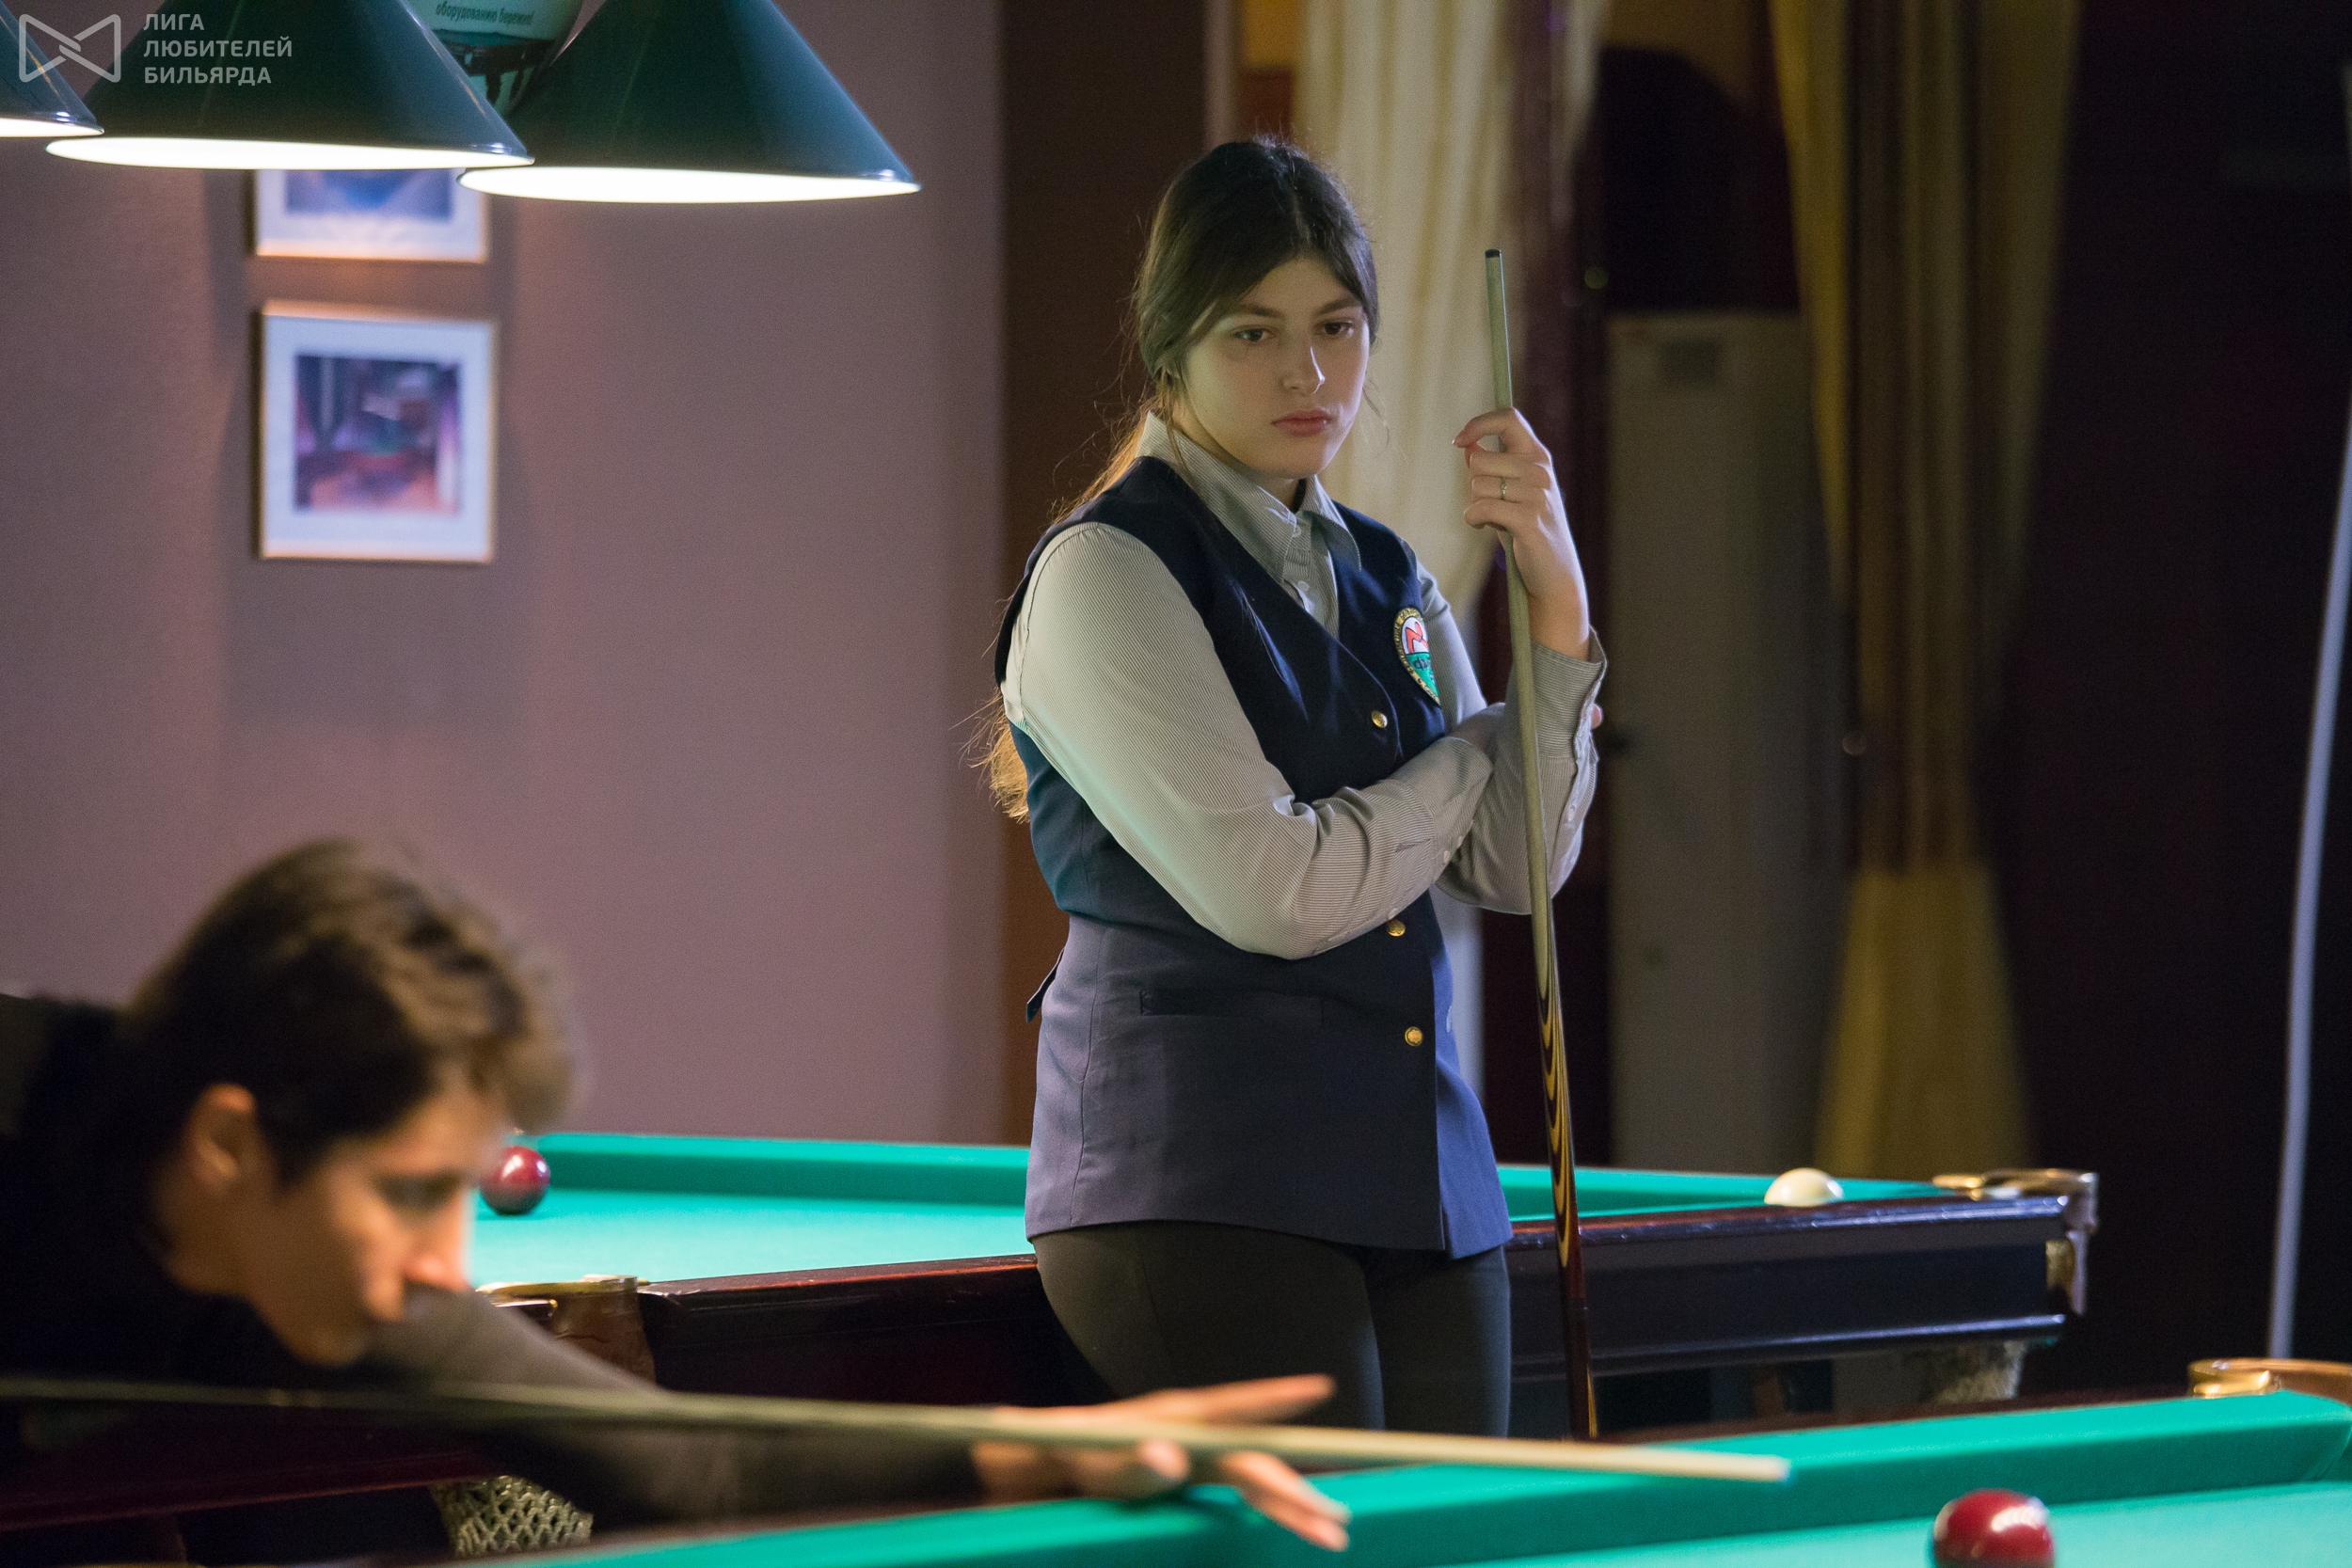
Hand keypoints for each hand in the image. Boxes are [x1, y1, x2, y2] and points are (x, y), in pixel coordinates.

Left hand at [969, 1374, 1349, 1551]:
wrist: (1007, 1468)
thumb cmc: (1033, 1458)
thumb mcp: (1067, 1462)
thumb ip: (1118, 1463)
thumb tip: (1172, 1458)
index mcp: (1156, 1420)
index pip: (1224, 1411)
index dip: (1270, 1400)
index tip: (1317, 1389)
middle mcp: (1177, 1437)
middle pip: (1247, 1459)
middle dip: (1292, 1490)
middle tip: (1335, 1524)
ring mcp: (1178, 1462)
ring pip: (1245, 1482)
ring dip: (1286, 1506)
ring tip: (1330, 1535)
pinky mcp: (1171, 1487)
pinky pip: (1226, 1496)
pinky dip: (1261, 1512)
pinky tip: (1290, 1522)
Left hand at [1455, 409, 1592, 658]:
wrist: (1554, 573)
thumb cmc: (1527, 530)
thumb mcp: (1511, 493)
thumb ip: (1492, 467)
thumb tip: (1466, 446)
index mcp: (1538, 456)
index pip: (1508, 419)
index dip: (1479, 424)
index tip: (1459, 441)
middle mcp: (1540, 470)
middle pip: (1479, 459)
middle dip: (1473, 484)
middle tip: (1489, 504)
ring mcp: (1537, 494)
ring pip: (1477, 486)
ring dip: (1474, 505)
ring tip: (1493, 519)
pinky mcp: (1528, 519)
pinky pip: (1480, 508)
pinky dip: (1473, 519)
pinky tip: (1483, 527)